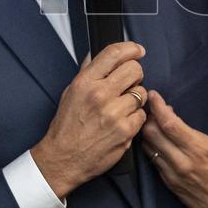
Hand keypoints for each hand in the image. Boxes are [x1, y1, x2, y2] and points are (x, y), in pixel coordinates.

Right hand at [31, 41, 147, 199]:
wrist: (64, 158)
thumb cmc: (66, 126)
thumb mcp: (70, 92)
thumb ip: (87, 71)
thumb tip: (96, 53)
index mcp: (85, 82)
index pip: (114, 54)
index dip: (131, 48)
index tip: (138, 50)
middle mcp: (100, 94)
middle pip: (134, 70)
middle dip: (135, 75)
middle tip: (129, 83)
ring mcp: (114, 113)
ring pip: (142, 93)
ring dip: (136, 98)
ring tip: (122, 107)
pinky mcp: (125, 131)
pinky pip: (142, 114)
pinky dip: (136, 117)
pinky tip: (123, 121)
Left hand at [141, 83, 207, 207]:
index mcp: (201, 149)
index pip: (169, 124)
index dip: (157, 107)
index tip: (153, 94)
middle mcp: (184, 162)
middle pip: (152, 134)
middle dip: (148, 116)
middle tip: (152, 106)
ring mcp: (174, 174)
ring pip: (148, 147)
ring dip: (147, 131)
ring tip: (153, 119)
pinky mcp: (169, 183)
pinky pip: (152, 160)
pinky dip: (150, 146)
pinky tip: (157, 137)